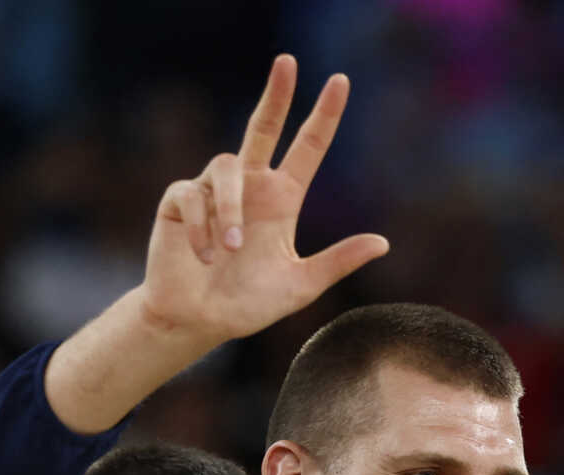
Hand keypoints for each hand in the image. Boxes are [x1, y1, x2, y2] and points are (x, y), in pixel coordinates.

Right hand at [137, 55, 388, 351]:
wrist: (197, 323)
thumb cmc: (248, 305)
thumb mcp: (300, 286)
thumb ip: (337, 262)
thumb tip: (383, 242)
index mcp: (282, 199)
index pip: (307, 147)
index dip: (324, 115)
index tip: (340, 81)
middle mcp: (250, 186)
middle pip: (263, 126)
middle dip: (276, 94)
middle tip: (287, 62)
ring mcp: (212, 190)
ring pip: (226, 166)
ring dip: (229, 211)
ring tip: (228, 251)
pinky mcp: (180, 201)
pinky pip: (193, 195)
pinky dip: (201, 228)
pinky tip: (204, 257)